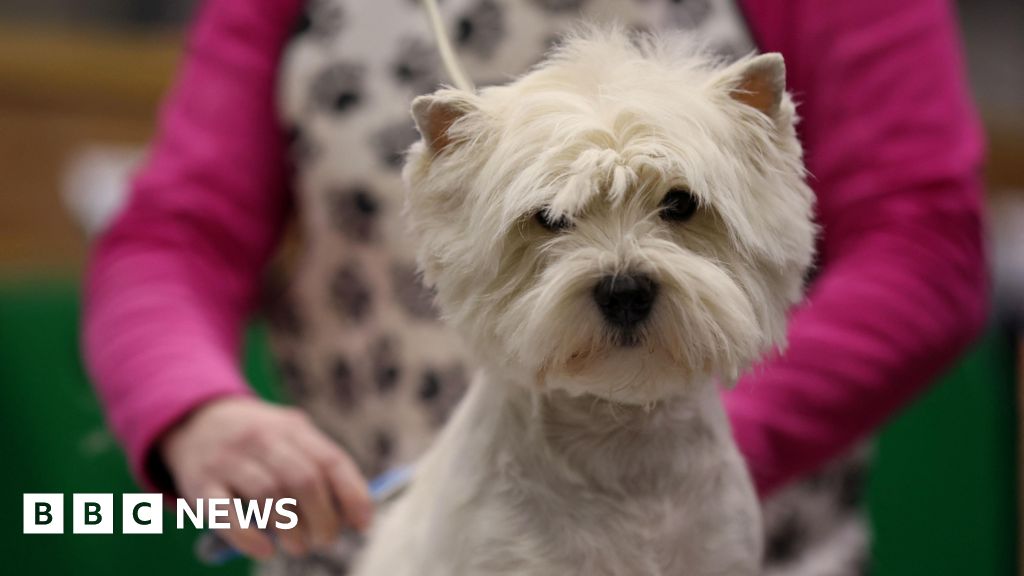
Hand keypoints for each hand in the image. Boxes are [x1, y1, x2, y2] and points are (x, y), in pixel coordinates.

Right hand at [161, 396, 371, 558]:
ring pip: (268, 495)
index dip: (352, 495)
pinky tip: (265, 550)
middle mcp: (261, 439)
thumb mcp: (292, 437)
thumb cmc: (259, 442)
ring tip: (300, 547)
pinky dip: (248, 536)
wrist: (195, 419)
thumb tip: (355, 516)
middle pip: (303, 480)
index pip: (330, 460)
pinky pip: (224, 513)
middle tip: (326, 541)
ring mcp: (228, 459)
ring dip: (291, 529)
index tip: (363, 525)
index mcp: (292, 428)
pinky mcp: (200, 484)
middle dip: (322, 518)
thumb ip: (322, 468)